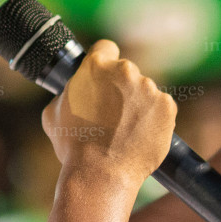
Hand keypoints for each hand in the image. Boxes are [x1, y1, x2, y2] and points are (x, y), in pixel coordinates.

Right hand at [42, 40, 175, 188]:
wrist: (101, 173)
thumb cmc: (73, 145)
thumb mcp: (53, 113)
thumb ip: (67, 93)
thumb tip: (73, 92)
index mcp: (96, 66)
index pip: (105, 48)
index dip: (103, 62)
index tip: (104, 77)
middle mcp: (125, 70)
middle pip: (126, 72)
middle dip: (121, 88)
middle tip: (112, 114)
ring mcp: (149, 88)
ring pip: (144, 91)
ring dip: (138, 104)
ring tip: (126, 130)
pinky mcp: (167, 106)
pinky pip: (161, 108)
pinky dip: (154, 119)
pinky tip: (140, 135)